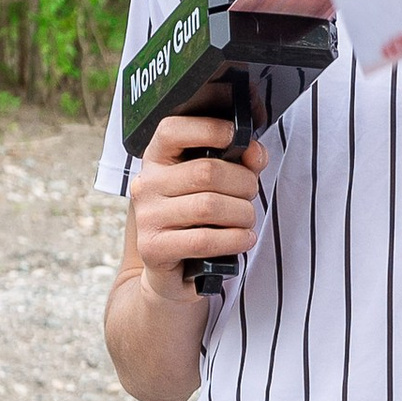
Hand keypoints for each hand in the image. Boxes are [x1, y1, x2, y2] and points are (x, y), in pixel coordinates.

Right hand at [128, 112, 267, 302]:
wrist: (171, 271)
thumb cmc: (197, 222)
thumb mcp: (218, 186)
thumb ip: (239, 164)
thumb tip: (255, 152)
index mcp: (157, 160)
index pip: (173, 129)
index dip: (210, 129)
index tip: (238, 138)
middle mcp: (146, 184)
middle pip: (206, 171)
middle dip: (242, 183)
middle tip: (250, 195)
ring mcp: (147, 217)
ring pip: (209, 206)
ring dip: (242, 214)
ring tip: (247, 221)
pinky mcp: (154, 248)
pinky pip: (204, 240)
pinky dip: (234, 239)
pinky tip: (243, 239)